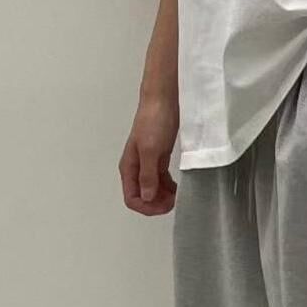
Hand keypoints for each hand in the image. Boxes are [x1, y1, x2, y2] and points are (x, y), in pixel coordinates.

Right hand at [119, 95, 178, 215]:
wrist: (164, 100)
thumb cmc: (154, 120)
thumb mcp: (150, 150)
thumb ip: (147, 175)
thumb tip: (147, 197)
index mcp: (129, 167)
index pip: (132, 198)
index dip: (147, 207)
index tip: (165, 205)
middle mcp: (137, 168)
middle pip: (143, 197)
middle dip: (157, 204)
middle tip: (174, 202)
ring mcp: (148, 164)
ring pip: (153, 190)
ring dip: (164, 197)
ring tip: (178, 195)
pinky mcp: (159, 159)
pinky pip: (162, 180)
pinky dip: (169, 187)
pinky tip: (178, 188)